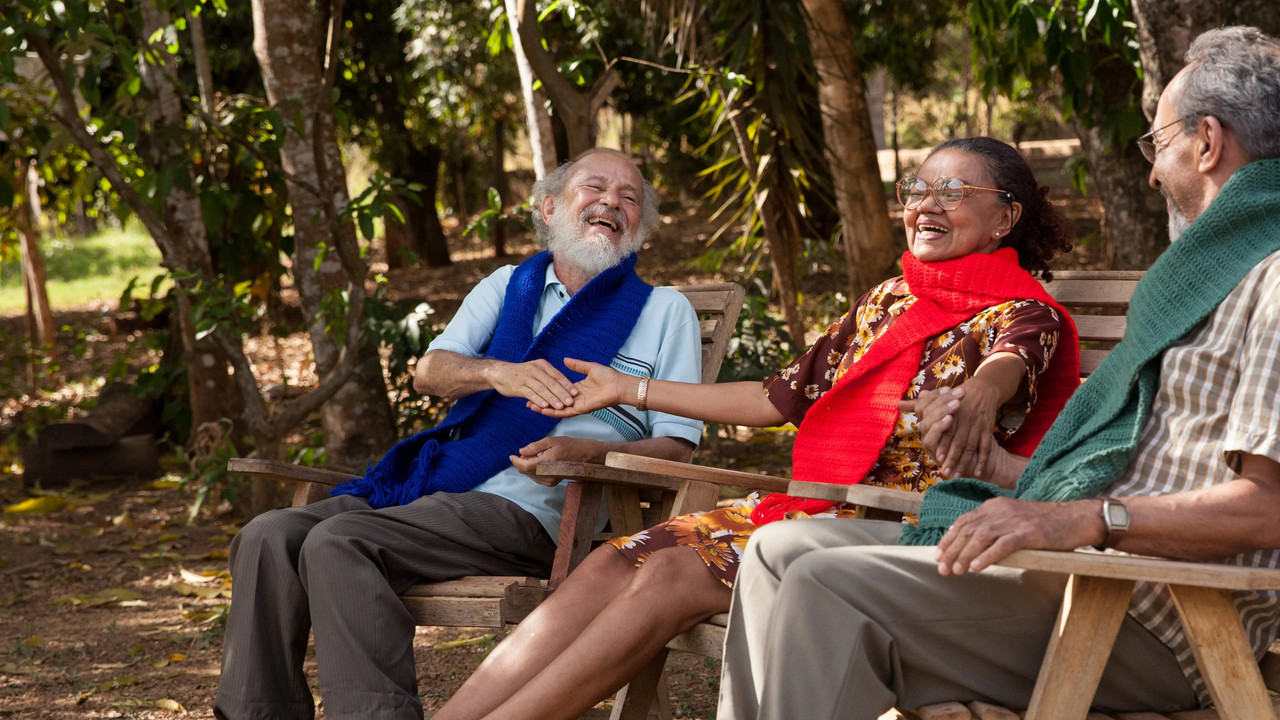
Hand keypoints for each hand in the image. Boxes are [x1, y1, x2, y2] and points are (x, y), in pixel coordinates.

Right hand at [489, 358, 578, 409]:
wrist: (500, 373)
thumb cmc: (522, 373)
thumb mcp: (536, 369)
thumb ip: (548, 377)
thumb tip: (563, 387)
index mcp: (542, 365)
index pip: (558, 375)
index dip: (567, 385)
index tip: (576, 393)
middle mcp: (535, 369)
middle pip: (551, 382)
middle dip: (562, 393)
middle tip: (571, 402)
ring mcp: (526, 378)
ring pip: (542, 389)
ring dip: (552, 399)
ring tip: (560, 406)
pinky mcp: (518, 386)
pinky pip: (530, 394)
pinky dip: (538, 400)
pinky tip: (544, 406)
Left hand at [509, 437, 606, 486]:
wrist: (583, 455)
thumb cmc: (568, 445)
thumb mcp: (550, 441)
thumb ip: (534, 446)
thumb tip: (520, 451)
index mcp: (547, 462)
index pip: (524, 466)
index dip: (516, 461)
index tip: (511, 455)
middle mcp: (548, 474)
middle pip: (525, 471)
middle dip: (522, 462)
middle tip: (527, 452)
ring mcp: (550, 480)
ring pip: (530, 475)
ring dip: (528, 466)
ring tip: (536, 456)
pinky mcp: (552, 483)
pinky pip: (536, 478)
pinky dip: (534, 471)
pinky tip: (540, 463)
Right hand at [529, 358, 630, 417]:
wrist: (619, 385)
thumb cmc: (608, 376)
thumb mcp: (589, 367)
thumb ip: (577, 365)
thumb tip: (565, 359)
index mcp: (577, 389)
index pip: (558, 391)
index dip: (546, 390)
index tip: (534, 388)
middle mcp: (576, 399)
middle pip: (555, 402)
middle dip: (541, 402)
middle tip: (526, 402)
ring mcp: (578, 405)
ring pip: (558, 409)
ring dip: (544, 409)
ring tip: (530, 407)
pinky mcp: (581, 409)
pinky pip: (565, 413)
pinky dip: (554, 412)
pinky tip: (543, 410)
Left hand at [900, 380, 1000, 478]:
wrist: (983, 389)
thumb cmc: (955, 396)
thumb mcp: (939, 397)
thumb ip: (919, 405)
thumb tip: (898, 404)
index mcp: (952, 413)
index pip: (947, 431)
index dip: (942, 444)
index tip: (937, 458)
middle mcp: (965, 419)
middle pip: (959, 442)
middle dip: (952, 458)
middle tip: (946, 473)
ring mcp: (977, 425)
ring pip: (971, 447)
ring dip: (965, 462)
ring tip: (957, 476)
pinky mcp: (987, 428)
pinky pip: (986, 447)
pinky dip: (982, 460)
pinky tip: (978, 473)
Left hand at [934, 497, 1102, 575]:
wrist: (1075, 518)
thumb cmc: (1043, 524)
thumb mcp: (1012, 519)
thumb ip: (991, 527)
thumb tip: (968, 543)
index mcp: (994, 506)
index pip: (963, 522)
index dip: (948, 539)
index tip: (938, 555)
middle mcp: (1000, 510)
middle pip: (968, 530)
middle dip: (951, 550)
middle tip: (942, 568)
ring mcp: (1014, 521)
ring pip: (981, 537)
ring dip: (965, 555)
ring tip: (956, 571)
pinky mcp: (1028, 532)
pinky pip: (1002, 544)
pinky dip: (987, 556)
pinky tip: (976, 567)